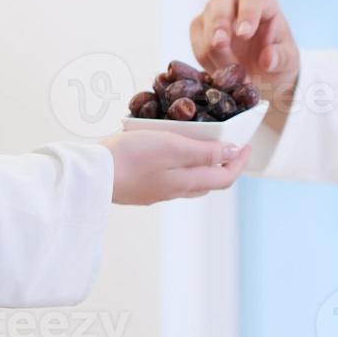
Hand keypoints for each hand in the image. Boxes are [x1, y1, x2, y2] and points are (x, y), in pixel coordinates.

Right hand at [100, 131, 250, 204]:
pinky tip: (169, 154)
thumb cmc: (130, 157)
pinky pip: (170, 179)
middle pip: (210, 181)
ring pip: (190, 182)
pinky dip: (180, 167)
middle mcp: (174, 191)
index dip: (239, 162)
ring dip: (202, 166)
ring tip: (203, 146)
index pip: (224, 177)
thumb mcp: (172, 147)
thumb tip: (232, 153)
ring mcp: (156, 192)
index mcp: (186, 182)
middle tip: (229, 144)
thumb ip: (204, 152)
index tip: (247, 144)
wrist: (90, 176)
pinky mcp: (140, 188)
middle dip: (224, 164)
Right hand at [190, 0, 297, 130]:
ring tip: (227, 72)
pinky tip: (218, 71)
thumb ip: (281, 58)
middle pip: (221, 0)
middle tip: (219, 44)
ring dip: (211, 48)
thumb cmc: (277, 57)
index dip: (247, 14)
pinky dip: (204, 57)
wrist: (263, 72)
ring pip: (204, 21)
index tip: (244, 34)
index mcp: (263, 0)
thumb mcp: (288, 61)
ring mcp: (215, 11)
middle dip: (219, 23)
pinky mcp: (201, 27)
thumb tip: (268, 60)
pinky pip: (196, 39)